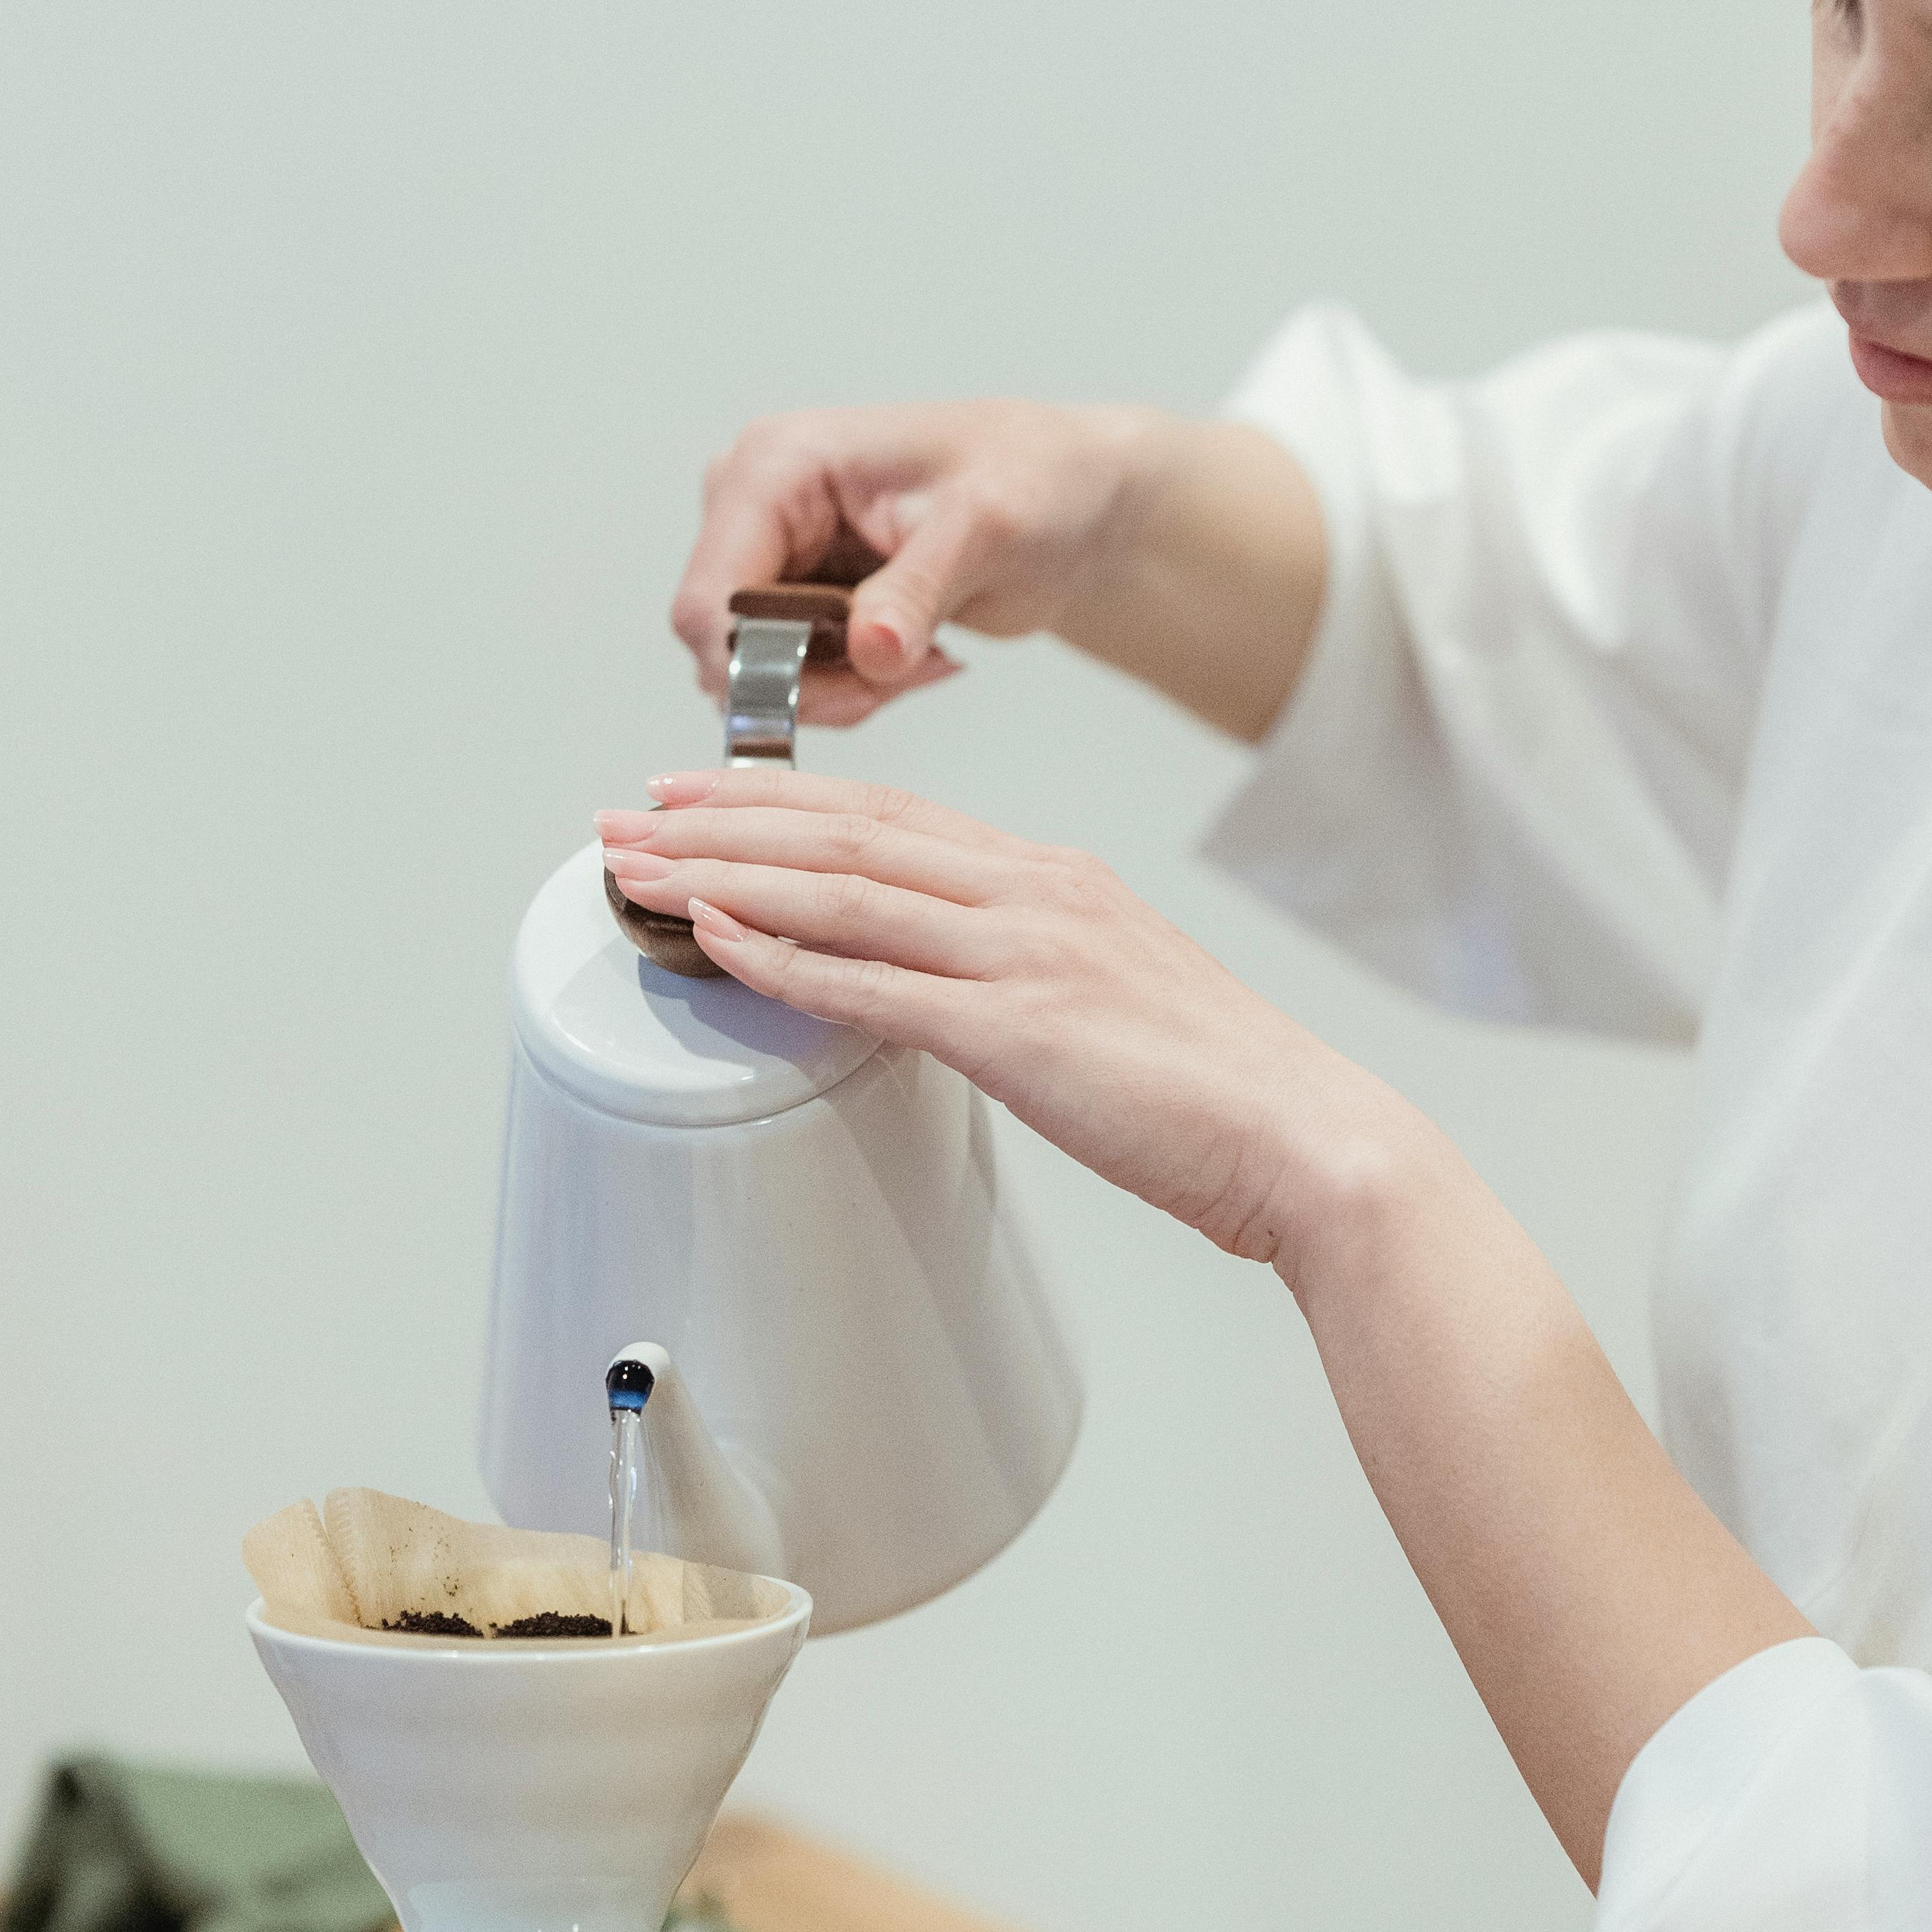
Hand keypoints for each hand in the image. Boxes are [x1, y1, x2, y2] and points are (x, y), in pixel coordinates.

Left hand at [597, 766, 1414, 1265]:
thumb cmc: (1219, 1093)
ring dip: (722, 872)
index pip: (892, 816)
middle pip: (846, 833)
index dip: (783, 798)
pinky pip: (871, 984)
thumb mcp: (1113, 997)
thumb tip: (950, 987)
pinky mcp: (1017, 1031)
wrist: (1307, 1139)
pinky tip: (714, 938)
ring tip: (635, 865)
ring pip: (840, 890)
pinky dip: (781, 955)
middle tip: (624, 811)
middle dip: (721, 817)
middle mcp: (1034, 894)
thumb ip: (1027, 973)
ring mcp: (1024, 955)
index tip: (700, 792)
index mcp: (1056, 880)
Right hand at [669, 402, 1149, 713]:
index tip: (854, 691)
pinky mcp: (797, 593)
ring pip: (759, 674)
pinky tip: (918, 653)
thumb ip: (920, 590)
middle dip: (817, 683)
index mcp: (775, 465)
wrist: (1072, 499)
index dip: (758, 669)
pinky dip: (856, 687)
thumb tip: (870, 650)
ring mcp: (772, 552)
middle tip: (908, 672)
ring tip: (926, 655)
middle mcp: (753, 505)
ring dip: (845, 690)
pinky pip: (796, 677)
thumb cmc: (1037, 483)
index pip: (711, 599)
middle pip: (727, 648)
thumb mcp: (988, 530)